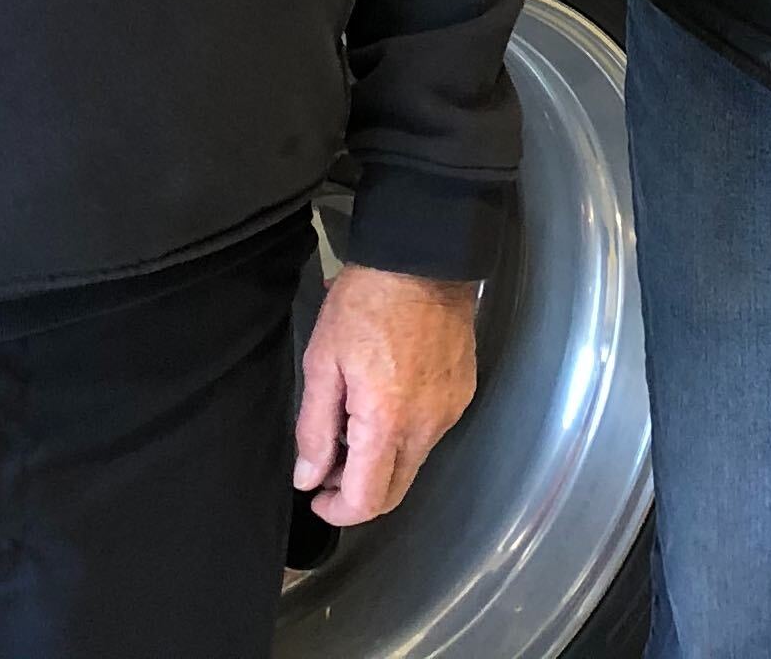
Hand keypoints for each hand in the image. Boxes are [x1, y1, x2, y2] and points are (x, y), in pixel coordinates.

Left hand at [294, 263, 479, 526]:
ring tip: (354, 419)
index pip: (367, 500)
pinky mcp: (462, 394)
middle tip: (329, 465)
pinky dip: (404, 433)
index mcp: (387, 421)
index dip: (337, 510)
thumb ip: (315, 428)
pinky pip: (430, 433)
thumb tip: (309, 478)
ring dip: (381, 460)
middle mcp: (427, 426)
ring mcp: (450, 411)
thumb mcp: (323, 360)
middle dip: (358, 492)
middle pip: (394, 492)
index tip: (316, 495)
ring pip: (412, 463)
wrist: (423, 259)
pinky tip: (385, 398)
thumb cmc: (366, 303)